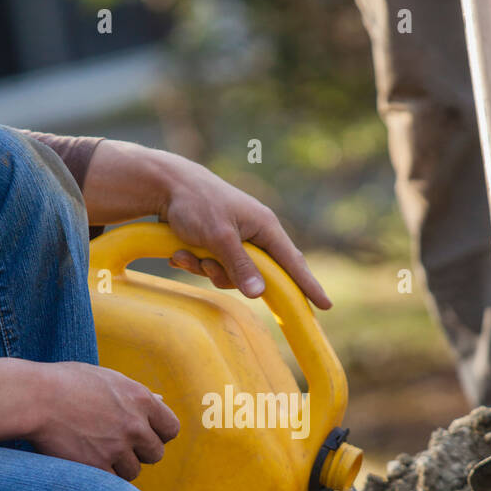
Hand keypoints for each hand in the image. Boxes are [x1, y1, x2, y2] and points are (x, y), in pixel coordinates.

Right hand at [0, 359, 179, 479]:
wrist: (34, 397)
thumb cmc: (65, 382)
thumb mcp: (106, 379)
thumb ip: (135, 394)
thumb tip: (160, 401)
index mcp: (140, 399)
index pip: (171, 429)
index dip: (158, 435)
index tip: (143, 436)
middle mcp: (134, 425)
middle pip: (155, 454)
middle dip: (139, 453)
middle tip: (116, 446)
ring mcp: (117, 447)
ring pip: (133, 471)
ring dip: (118, 466)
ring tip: (95, 451)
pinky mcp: (98, 466)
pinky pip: (112, 482)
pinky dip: (100, 476)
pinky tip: (84, 461)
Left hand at [160, 157, 331, 308]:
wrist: (164, 185)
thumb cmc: (196, 203)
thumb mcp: (219, 237)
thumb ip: (240, 266)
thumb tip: (260, 294)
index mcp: (265, 227)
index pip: (293, 262)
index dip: (309, 285)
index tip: (326, 305)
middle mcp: (255, 234)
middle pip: (256, 276)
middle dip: (228, 276)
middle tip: (208, 265)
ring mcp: (236, 239)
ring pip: (231, 275)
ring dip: (206, 270)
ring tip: (187, 254)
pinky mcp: (217, 244)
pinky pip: (214, 268)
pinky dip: (196, 263)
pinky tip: (180, 251)